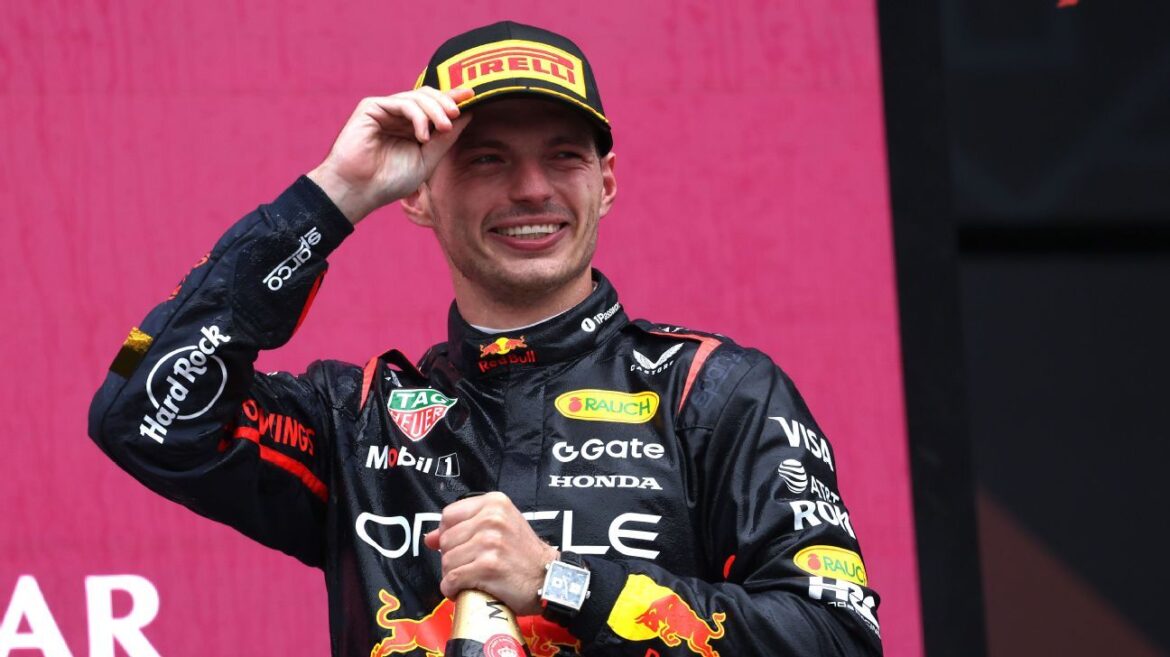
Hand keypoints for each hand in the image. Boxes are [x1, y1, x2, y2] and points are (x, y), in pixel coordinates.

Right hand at [307, 86, 473, 224]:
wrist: (361, 190)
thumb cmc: (390, 181)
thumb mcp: (428, 159)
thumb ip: (445, 138)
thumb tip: (468, 114)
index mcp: (411, 126)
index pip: (434, 106)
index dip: (453, 98)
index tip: (472, 95)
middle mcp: (398, 115)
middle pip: (428, 95)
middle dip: (446, 103)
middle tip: (456, 117)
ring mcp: (384, 110)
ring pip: (417, 97)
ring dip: (435, 110)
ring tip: (443, 129)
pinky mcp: (371, 107)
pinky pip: (401, 103)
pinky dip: (417, 116)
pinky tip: (422, 135)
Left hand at [423, 492, 558, 615]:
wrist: (548, 578)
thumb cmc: (524, 555)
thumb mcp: (500, 528)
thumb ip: (465, 527)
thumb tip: (429, 538)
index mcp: (494, 503)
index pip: (448, 516)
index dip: (449, 534)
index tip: (460, 547)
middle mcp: (492, 519)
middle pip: (446, 540)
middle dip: (451, 558)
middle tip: (469, 567)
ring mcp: (490, 542)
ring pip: (447, 561)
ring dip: (453, 576)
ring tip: (470, 579)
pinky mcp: (488, 567)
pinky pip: (452, 579)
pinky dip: (453, 590)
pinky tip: (465, 590)